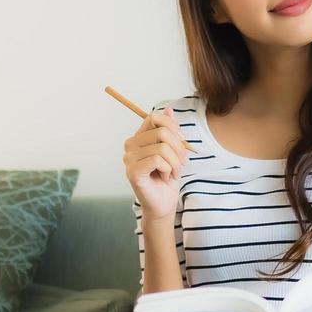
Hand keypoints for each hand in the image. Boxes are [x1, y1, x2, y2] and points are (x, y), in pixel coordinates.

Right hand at [123, 105, 190, 220]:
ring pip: (162, 148)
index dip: (173, 127)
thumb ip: (170, 130)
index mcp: (139, 137)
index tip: (182, 141)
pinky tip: (165, 177)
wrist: (164, 203)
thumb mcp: (174, 150)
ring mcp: (129, 158)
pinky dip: (168, 169)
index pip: (154, 117)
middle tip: (180, 163)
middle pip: (161, 132)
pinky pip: (158, 160)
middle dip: (179, 149)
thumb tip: (169, 108)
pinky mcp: (132, 172)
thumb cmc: (168, 177)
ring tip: (172, 172)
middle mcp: (130, 145)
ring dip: (175, 162)